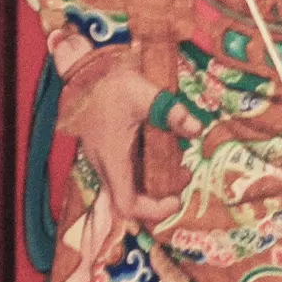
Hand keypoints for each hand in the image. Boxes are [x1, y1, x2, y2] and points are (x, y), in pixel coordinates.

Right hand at [58, 47, 181, 231]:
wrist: (84, 71)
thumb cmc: (111, 84)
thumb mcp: (145, 94)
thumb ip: (172, 112)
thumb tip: (198, 129)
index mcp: (113, 159)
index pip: (128, 205)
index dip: (154, 210)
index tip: (177, 198)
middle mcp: (105, 166)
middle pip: (130, 201)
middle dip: (160, 197)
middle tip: (183, 176)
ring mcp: (103, 159)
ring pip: (128, 186)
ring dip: (154, 182)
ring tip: (179, 164)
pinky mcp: (105, 150)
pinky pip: (125, 172)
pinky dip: (146, 170)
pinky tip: (161, 148)